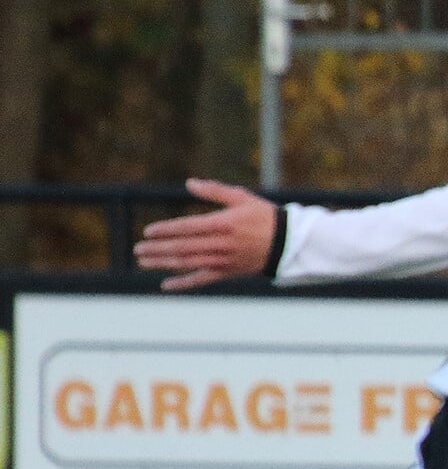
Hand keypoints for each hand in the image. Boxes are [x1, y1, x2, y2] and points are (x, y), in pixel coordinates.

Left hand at [133, 178, 278, 290]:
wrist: (288, 243)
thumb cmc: (264, 216)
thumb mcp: (242, 198)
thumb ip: (215, 191)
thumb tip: (189, 183)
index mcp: (223, 223)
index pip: (187, 227)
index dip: (166, 230)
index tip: (148, 232)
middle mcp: (220, 244)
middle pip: (182, 247)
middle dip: (157, 248)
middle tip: (138, 249)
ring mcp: (223, 260)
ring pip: (187, 263)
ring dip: (163, 263)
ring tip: (144, 261)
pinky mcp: (227, 272)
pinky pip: (202, 280)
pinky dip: (183, 284)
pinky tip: (166, 285)